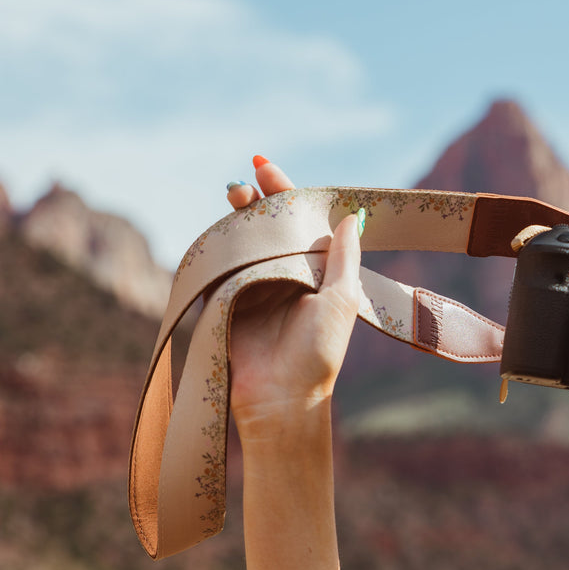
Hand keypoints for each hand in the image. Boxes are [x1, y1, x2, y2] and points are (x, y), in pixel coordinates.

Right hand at [224, 158, 362, 429]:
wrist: (281, 401)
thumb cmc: (318, 355)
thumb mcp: (341, 300)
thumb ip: (344, 258)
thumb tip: (352, 217)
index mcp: (315, 273)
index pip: (299, 223)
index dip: (286, 194)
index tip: (268, 168)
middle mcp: (284, 277)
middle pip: (266, 226)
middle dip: (255, 200)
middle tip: (247, 179)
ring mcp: (253, 289)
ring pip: (242, 242)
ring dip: (236, 218)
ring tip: (233, 194)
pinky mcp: (226, 304)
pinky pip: (219, 267)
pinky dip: (217, 246)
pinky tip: (217, 228)